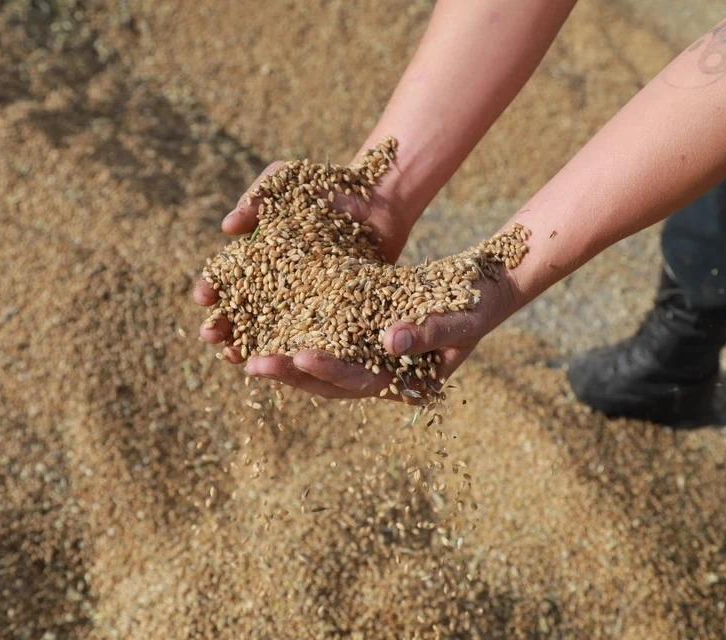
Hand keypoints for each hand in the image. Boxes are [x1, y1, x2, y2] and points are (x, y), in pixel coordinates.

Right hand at [193, 158, 416, 362]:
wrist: (378, 198)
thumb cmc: (329, 186)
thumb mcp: (288, 179)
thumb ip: (258, 195)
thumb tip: (227, 227)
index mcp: (257, 256)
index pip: (225, 278)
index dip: (211, 288)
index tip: (204, 296)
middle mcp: (276, 283)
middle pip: (241, 312)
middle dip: (221, 325)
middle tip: (210, 334)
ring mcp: (304, 301)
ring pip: (268, 332)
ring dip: (247, 346)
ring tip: (235, 356)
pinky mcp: (333, 313)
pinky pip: (309, 337)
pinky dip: (294, 351)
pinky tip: (281, 360)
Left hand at [241, 275, 519, 401]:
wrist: (485, 288)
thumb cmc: (480, 305)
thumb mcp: (463, 318)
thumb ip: (432, 332)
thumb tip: (392, 341)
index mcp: (403, 382)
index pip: (359, 382)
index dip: (328, 371)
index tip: (298, 356)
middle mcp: (378, 375)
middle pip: (327, 382)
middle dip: (289, 373)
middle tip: (251, 363)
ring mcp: (365, 357)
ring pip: (315, 364)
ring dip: (280, 358)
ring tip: (240, 351)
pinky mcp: (356, 333)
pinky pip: (319, 337)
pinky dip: (291, 332)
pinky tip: (260, 325)